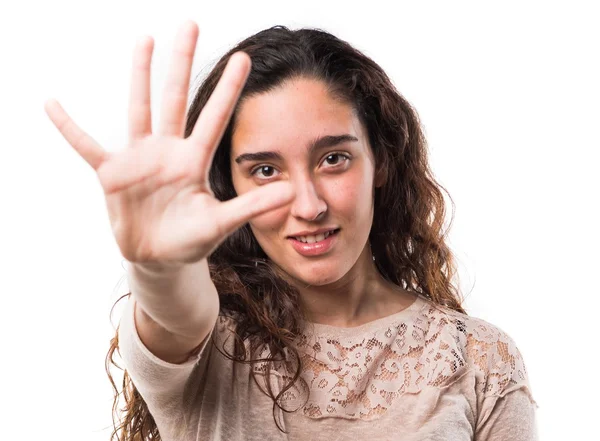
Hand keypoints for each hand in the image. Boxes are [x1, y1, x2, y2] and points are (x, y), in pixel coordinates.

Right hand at [44, 21, 293, 264]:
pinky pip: (86, 146)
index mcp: (194, 161)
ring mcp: (139, 160)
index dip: (228, 89)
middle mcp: (167, 152)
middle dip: (181, 63)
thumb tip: (292, 191)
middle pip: (175, 99)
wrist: (159, 258)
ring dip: (139, 76)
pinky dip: (69, 127)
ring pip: (138, 109)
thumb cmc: (191, 240)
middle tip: (189, 24)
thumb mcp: (220, 223)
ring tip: (144, 40)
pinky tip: (51, 104)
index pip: (214, 118)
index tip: (244, 57)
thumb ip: (250, 206)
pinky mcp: (112, 175)